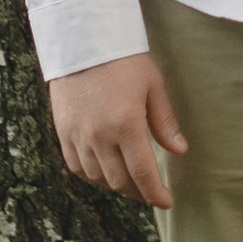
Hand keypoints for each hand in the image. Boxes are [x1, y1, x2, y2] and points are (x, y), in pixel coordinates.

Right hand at [48, 50, 188, 204]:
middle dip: (138, 191)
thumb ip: (164, 122)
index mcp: (126, 124)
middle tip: (151, 190)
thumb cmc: (123, 59)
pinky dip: (92, 175)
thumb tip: (179, 151)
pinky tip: (104, 170)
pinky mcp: (62, 132)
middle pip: (120, 181)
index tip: (166, 201)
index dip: (155, 194)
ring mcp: (77, 136)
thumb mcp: (152, 85)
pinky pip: (76, 167)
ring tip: (130, 180)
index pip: (143, 174)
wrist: (81, 40)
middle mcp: (99, 136)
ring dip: (116, 184)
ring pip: (98, 177)